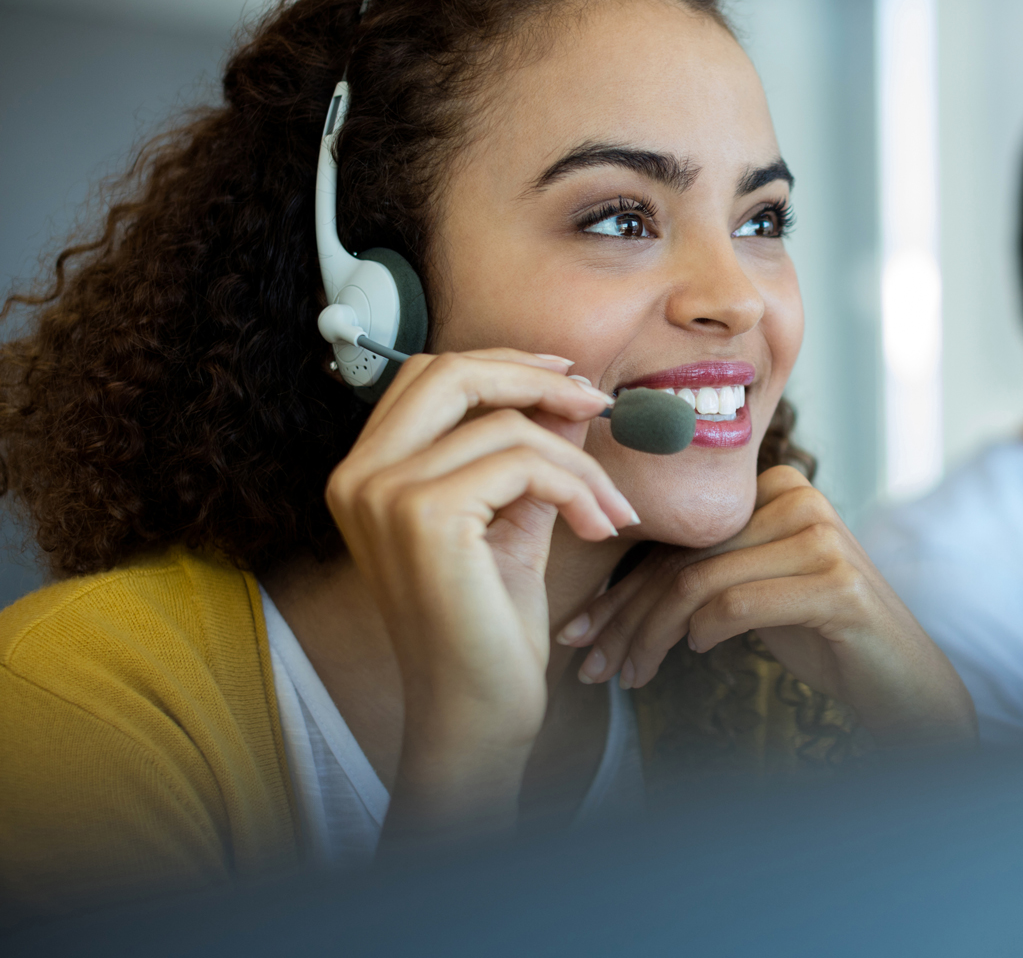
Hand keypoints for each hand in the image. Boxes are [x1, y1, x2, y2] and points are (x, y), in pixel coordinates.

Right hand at [325, 349, 637, 837]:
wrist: (475, 709)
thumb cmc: (490, 625)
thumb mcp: (513, 521)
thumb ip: (530, 456)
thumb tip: (571, 395)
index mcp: (365, 473)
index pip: (430, 376)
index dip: (504, 366)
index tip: (569, 383)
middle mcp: (359, 476)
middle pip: (451, 372)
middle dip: (535, 378)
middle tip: (597, 405)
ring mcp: (384, 494)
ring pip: (507, 426)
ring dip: (579, 462)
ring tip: (612, 509)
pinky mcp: (425, 517)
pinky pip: (526, 464)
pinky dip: (578, 489)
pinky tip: (598, 528)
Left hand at [563, 466, 975, 748]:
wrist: (903, 679)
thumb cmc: (823, 636)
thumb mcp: (759, 591)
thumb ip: (710, 572)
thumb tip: (616, 596)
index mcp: (778, 488)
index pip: (679, 539)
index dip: (621, 588)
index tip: (580, 632)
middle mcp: (801, 499)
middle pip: (684, 559)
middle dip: (624, 618)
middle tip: (588, 664)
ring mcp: (822, 538)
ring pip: (700, 583)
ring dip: (651, 638)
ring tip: (628, 677)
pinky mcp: (836, 583)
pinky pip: (737, 604)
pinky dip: (704, 633)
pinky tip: (695, 656)